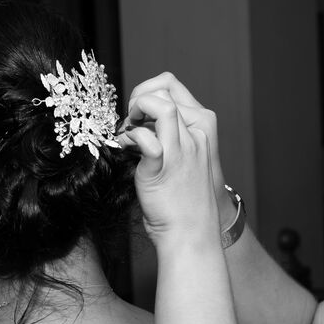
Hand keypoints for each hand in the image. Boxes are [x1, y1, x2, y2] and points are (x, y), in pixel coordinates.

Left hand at [119, 72, 235, 229]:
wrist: (190, 233)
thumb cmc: (181, 201)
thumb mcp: (182, 164)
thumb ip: (168, 141)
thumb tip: (140, 128)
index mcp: (199, 134)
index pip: (174, 91)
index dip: (150, 94)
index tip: (138, 114)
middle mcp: (193, 138)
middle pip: (167, 90)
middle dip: (140, 96)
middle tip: (130, 119)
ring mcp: (180, 152)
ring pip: (162, 106)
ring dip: (137, 110)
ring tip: (128, 129)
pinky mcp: (162, 168)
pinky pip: (146, 138)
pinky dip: (130, 137)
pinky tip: (125, 148)